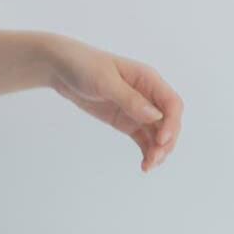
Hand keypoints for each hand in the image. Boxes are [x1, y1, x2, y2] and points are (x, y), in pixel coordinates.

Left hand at [43, 36, 182, 171]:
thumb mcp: (105, 81)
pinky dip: (146, 150)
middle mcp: (148, 95)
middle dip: (166, 141)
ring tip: (148, 166)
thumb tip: (155, 116)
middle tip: (154, 159)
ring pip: (157, 133)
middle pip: (168, 122)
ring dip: (157, 150)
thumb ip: (129, 98)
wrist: (62, 68)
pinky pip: (142, 138)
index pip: (171, 103)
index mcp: (148, 80)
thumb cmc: (84, 66)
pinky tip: (144, 164)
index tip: (161, 140)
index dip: (171, 123)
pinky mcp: (125, 121)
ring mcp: (137, 110)